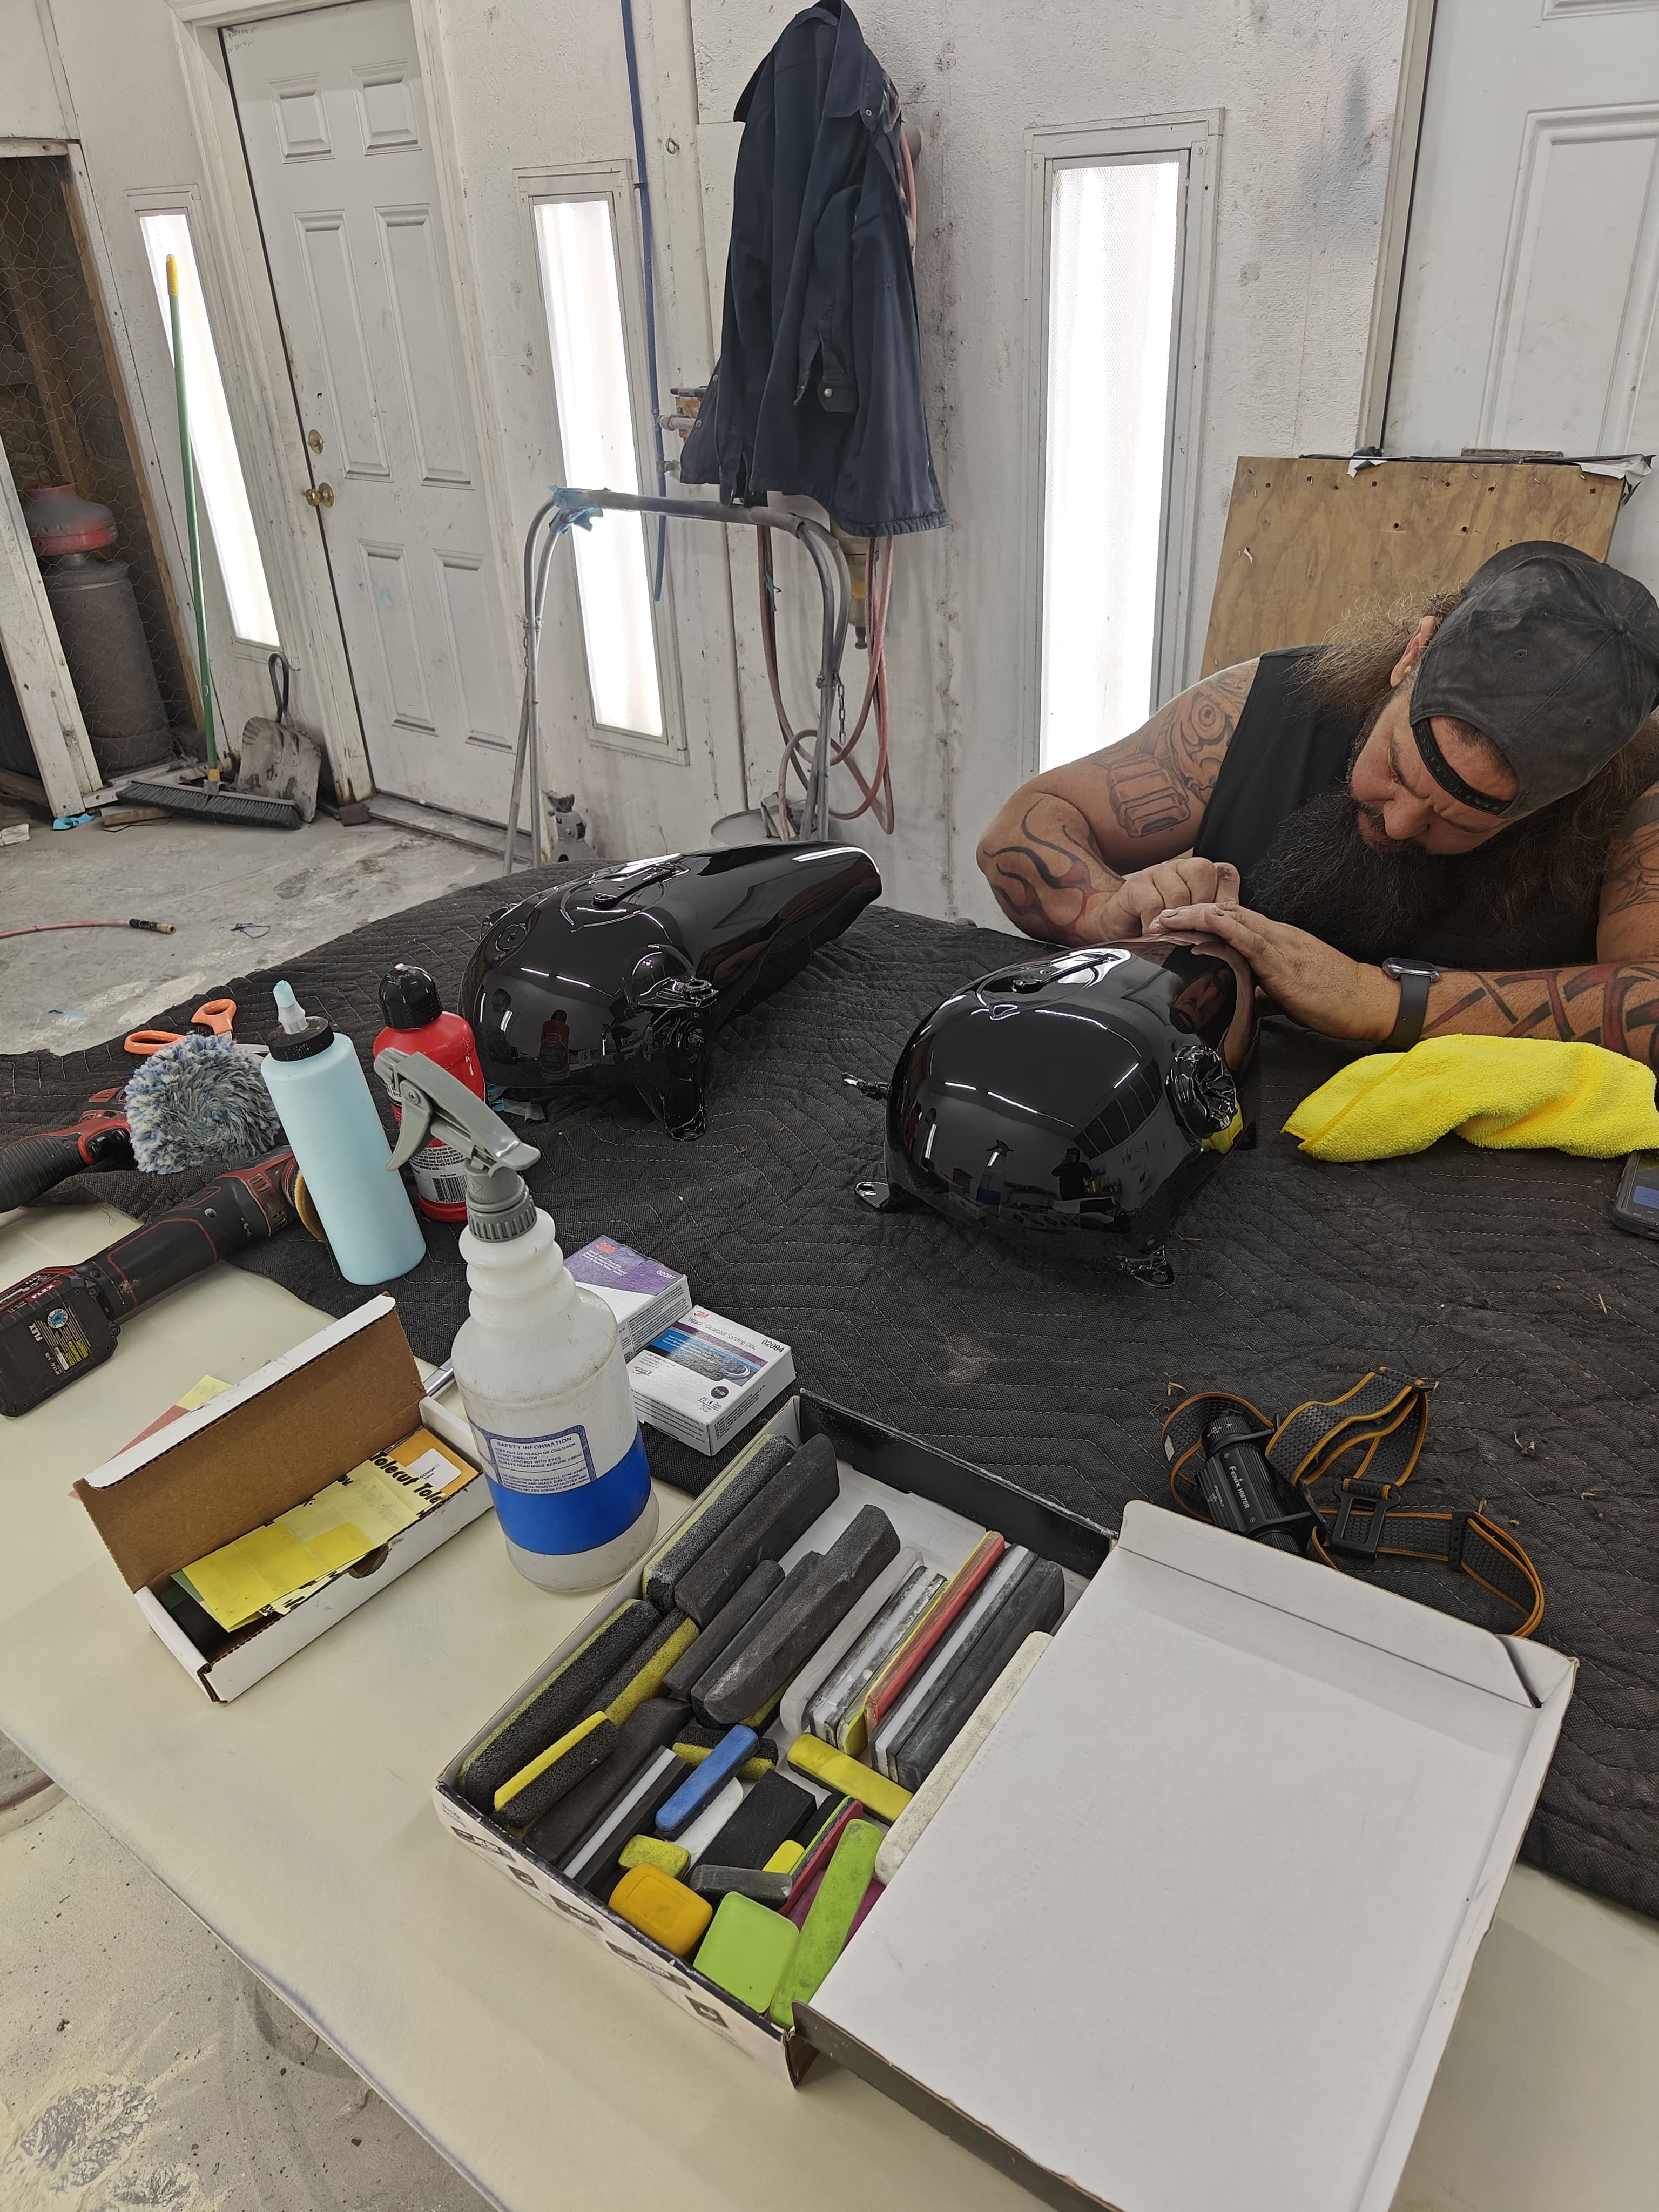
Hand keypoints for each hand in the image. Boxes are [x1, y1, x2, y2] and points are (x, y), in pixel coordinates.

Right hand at [1090, 857, 1240, 940]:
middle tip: (1192, 934)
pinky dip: (1154, 925)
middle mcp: (1182, 868)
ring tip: (1169, 937)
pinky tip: (1151, 934)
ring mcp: (1158, 873)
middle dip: (1199, 911)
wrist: (1119, 931)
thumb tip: (1235, 931)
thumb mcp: (1194, 927)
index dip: (1223, 902)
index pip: (1225, 874)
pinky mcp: (1136, 885)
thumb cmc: (1162, 931)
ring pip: (1179, 891)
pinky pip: (1153, 903)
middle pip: (1203, 875)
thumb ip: (1215, 922)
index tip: (1216, 927)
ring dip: (1175, 921)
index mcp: (1202, 876)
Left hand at [1147, 901, 1399, 1043]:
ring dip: (1195, 916)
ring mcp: (1280, 945)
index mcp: (1274, 941)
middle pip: (1224, 913)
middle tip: (1155, 918)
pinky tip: (1205, 922)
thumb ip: (1262, 989)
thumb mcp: (1287, 992)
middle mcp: (1275, 935)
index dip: (1198, 919)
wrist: (1367, 1001)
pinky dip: (1226, 928)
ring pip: (1232, 919)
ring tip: (1165, 918)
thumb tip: (1241, 997)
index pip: (1230, 921)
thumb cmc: (1332, 998)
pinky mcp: (1285, 962)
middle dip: (1187, 912)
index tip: (1170, 924)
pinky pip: (1251, 939)